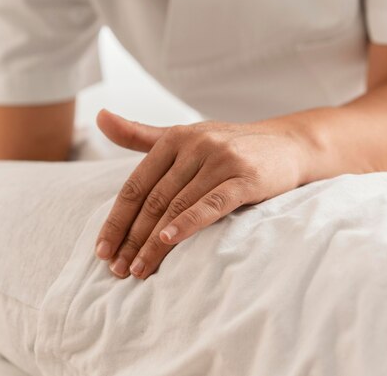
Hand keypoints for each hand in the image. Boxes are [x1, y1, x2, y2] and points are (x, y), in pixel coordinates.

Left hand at [94, 110, 308, 278]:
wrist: (286, 145)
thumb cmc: (229, 146)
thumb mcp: (185, 137)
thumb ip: (141, 135)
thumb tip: (99, 116)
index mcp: (175, 138)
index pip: (136, 185)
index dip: (116, 219)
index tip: (102, 250)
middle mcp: (195, 146)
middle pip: (153, 199)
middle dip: (131, 238)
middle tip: (116, 269)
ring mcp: (221, 160)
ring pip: (177, 206)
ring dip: (154, 242)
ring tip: (138, 269)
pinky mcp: (245, 178)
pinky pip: (211, 204)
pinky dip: (188, 223)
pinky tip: (169, 241)